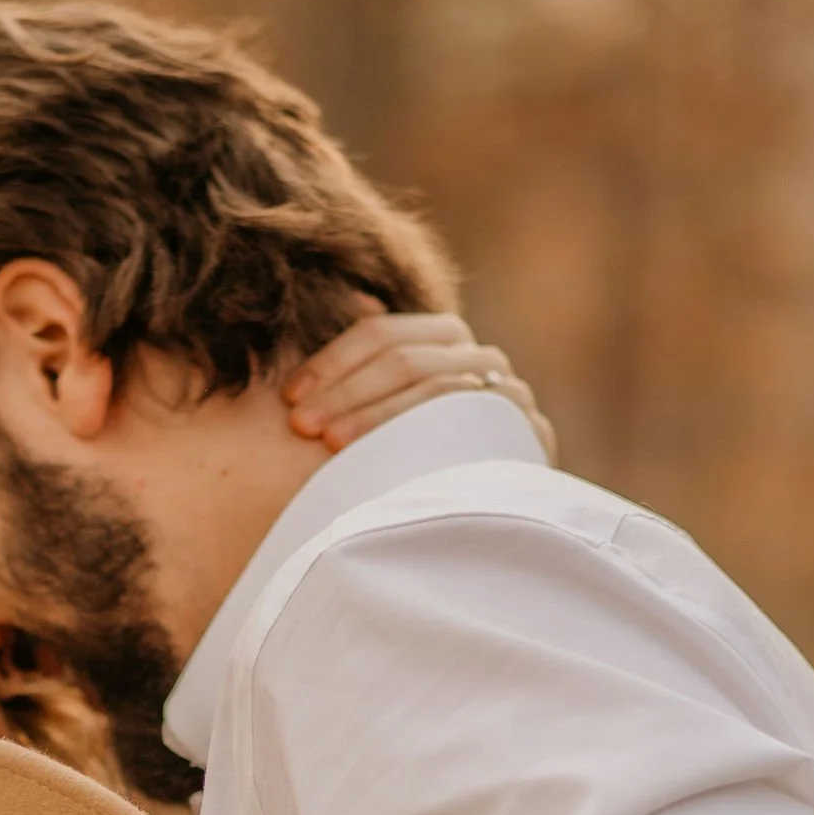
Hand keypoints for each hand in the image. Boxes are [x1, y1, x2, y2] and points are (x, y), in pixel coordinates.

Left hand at [285, 311, 556, 462]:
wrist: (501, 514)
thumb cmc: (430, 461)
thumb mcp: (395, 413)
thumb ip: (375, 368)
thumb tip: (355, 301)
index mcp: (444, 339)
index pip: (380, 333)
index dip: (329, 362)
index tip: (290, 398)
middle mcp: (479, 354)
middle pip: (401, 357)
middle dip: (343, 391)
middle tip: (300, 425)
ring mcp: (505, 387)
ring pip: (429, 384)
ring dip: (372, 414)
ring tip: (329, 444)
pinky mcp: (523, 424)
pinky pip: (461, 417)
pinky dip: (415, 434)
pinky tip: (378, 460)